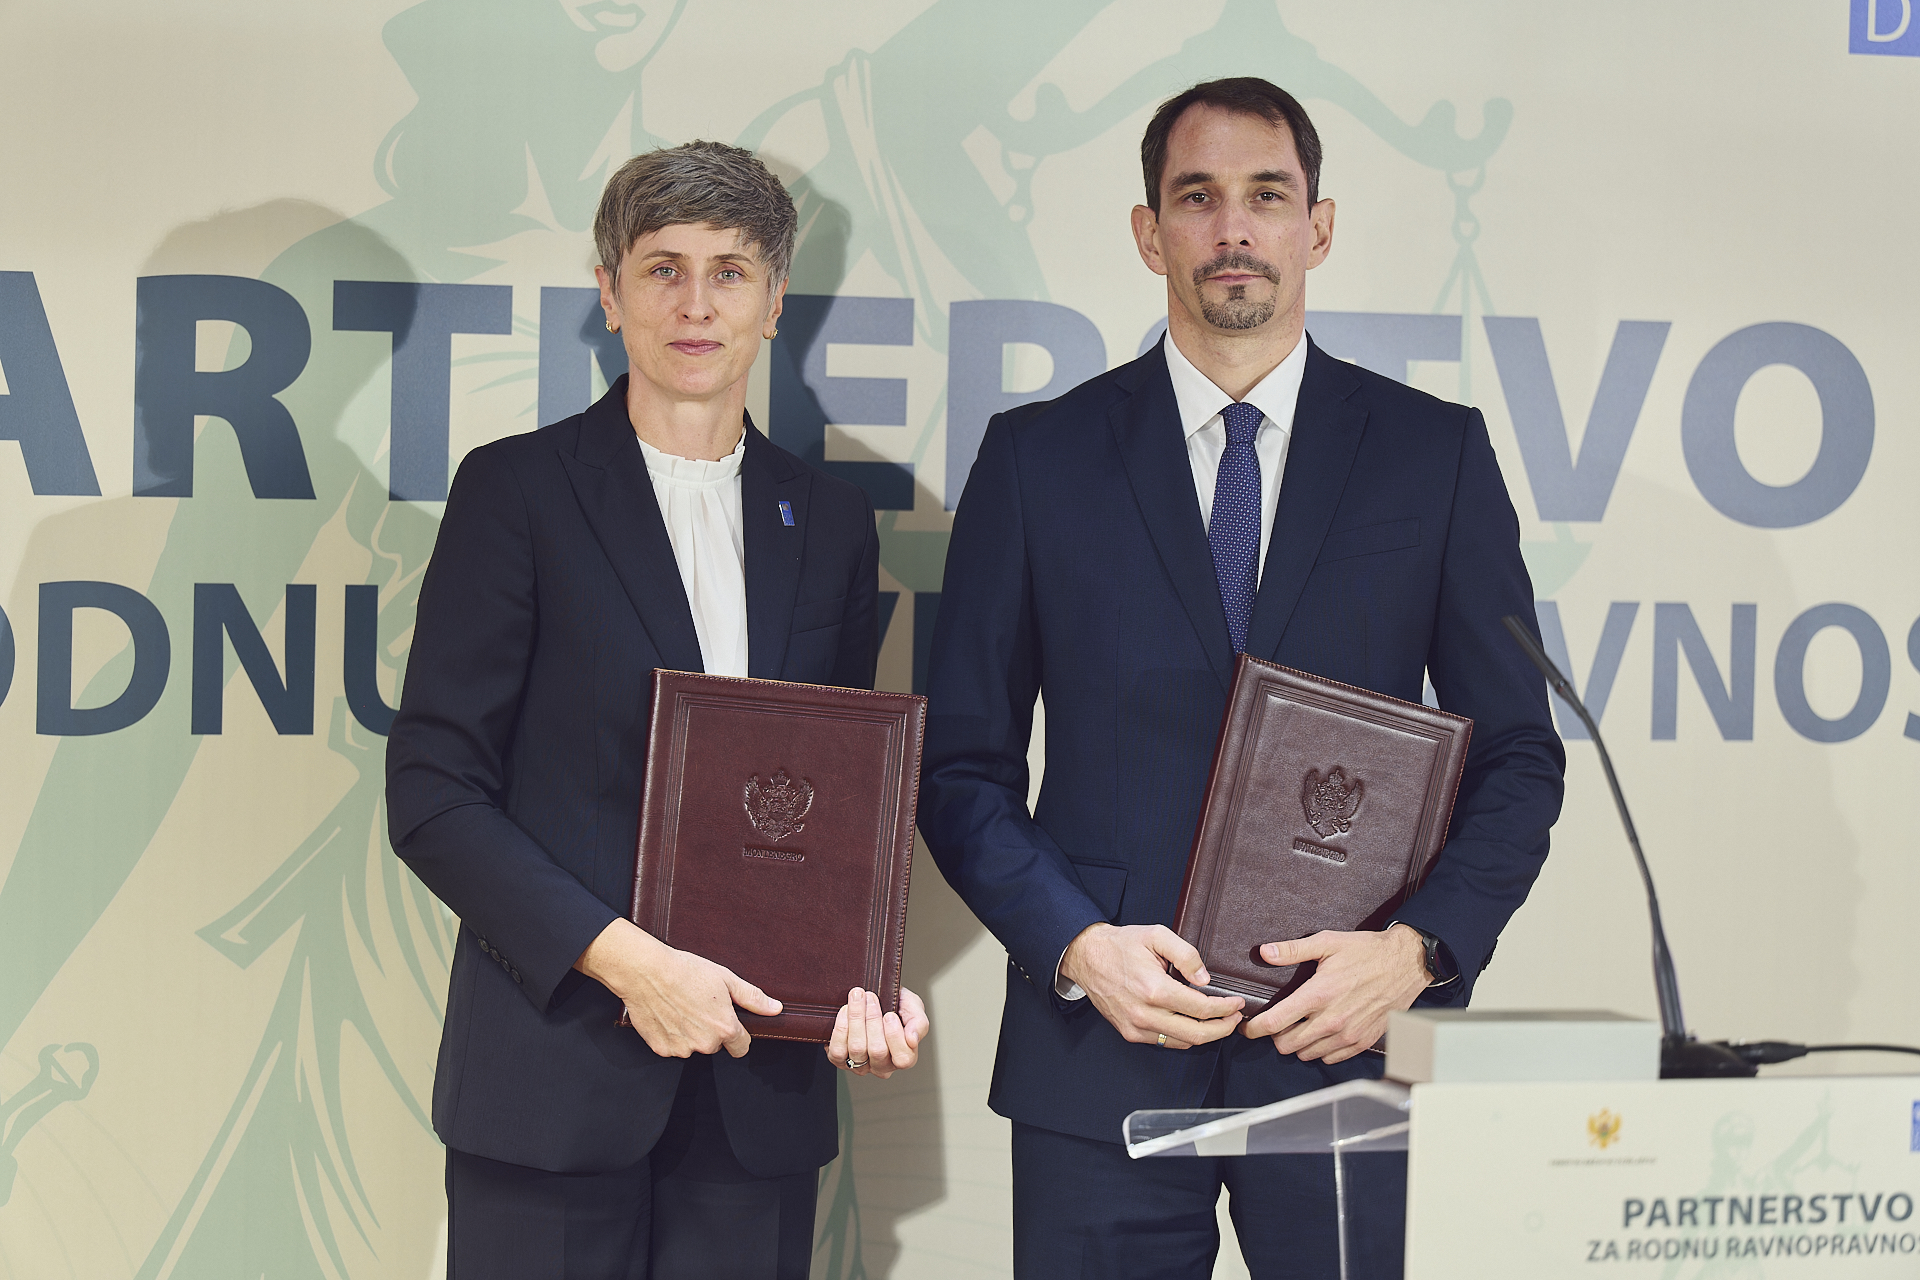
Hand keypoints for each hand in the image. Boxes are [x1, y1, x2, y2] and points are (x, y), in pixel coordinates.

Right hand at [574, 918, 781, 1057]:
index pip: (742, 1047)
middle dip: (711, 1031)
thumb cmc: (686, 971)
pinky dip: (671, 1035)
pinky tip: (667, 1014)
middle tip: (699, 1006)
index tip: (729, 1023)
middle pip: (715, 1045)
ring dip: (690, 1033)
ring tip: (681, 1007)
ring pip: (693, 1046)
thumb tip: (775, 1009)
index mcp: (725, 1028)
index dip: (738, 1035)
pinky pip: (673, 1046)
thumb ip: (752, 998)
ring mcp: (682, 1049)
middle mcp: (705, 1044)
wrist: (647, 972)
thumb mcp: (726, 979)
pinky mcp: (662, 1049)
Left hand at [826, 986, 928, 1078]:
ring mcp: (860, 1066)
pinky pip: (838, 1050)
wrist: (872, 997)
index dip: (895, 1036)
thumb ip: (919, 1023)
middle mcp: (882, 1066)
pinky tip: (845, 1010)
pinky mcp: (840, 1060)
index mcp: (904, 1057)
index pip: (903, 1059)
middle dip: (873, 1019)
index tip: (890, 1014)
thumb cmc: (895, 1005)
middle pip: (878, 1051)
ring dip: (856, 1018)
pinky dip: (841, 1027)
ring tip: (858, 997)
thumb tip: (912, 1039)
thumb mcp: (914, 1008)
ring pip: (858, 1049)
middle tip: (871, 997)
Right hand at [1058, 923, 1243, 1048]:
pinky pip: (1165, 1042)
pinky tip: (1193, 1024)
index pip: (1202, 1008)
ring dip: (1206, 1035)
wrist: (1087, 957)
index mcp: (1154, 989)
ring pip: (1183, 1042)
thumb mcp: (1156, 935)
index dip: (1226, 1008)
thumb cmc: (1121, 945)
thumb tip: (1205, 978)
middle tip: (1235, 1017)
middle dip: (1223, 1028)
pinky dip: (1185, 1037)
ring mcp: (1136, 1027)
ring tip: (1219, 1022)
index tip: (1238, 1003)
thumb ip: (1186, 954)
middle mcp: (1145, 1013)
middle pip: (1197, 1033)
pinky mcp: (1130, 1033)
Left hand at [1240, 925, 1429, 1063]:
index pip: (1275, 1022)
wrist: (1406, 964)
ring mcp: (1348, 1034)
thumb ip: (1293, 950)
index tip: (1246, 1028)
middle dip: (1275, 1036)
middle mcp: (1332, 1020)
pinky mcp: (1362, 1042)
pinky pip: (1329, 1058)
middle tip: (1276, 1023)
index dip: (1254, 1029)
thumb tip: (1264, 953)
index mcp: (1318, 994)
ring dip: (1297, 1044)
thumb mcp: (1328, 942)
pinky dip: (1319, 1050)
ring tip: (1298, 1027)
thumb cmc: (1366, 951)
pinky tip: (1320, 1033)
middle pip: (1286, 1044)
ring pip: (1306, 1054)